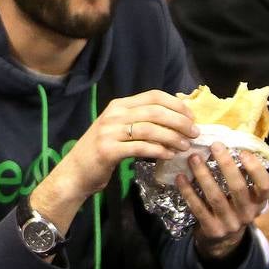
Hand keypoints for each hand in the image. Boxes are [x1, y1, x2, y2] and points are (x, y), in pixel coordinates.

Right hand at [33, 90, 197, 230]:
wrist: (75, 172)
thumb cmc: (101, 152)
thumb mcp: (119, 130)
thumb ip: (141, 121)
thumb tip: (176, 119)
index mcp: (118, 105)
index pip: (154, 95)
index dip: (176, 104)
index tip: (191, 116)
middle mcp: (113, 114)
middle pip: (155, 111)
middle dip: (179, 121)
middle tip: (194, 132)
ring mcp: (109, 132)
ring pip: (150, 129)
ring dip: (172, 137)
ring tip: (185, 146)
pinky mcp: (108, 150)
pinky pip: (140, 148)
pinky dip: (158, 151)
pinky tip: (169, 155)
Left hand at [177, 141, 268, 259]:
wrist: (223, 242)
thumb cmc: (233, 208)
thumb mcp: (245, 196)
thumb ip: (243, 176)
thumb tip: (232, 144)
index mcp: (259, 202)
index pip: (265, 185)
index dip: (256, 169)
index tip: (242, 152)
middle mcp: (248, 214)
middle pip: (237, 187)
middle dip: (225, 165)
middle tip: (214, 145)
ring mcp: (230, 223)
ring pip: (215, 197)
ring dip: (203, 175)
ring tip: (193, 158)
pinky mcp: (212, 230)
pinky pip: (198, 208)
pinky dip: (188, 192)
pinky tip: (180, 178)